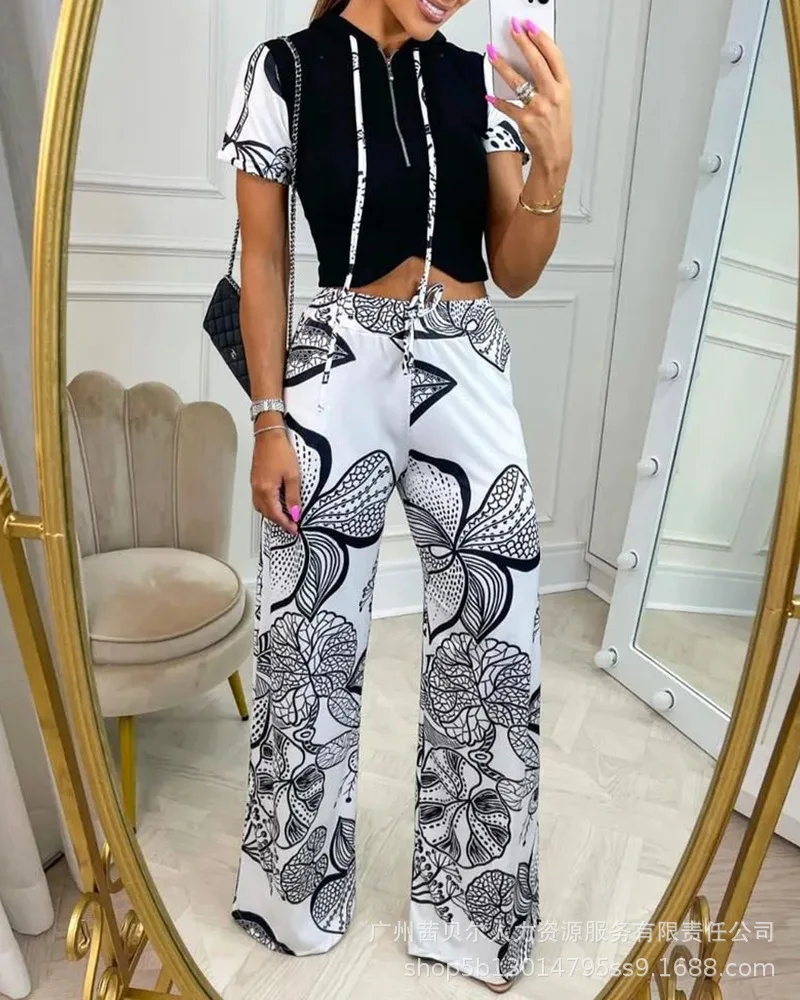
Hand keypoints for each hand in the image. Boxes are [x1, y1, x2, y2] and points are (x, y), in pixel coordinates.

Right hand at [251, 424, 300, 533]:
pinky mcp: (255, 479)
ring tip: (285, 517)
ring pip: (262, 507)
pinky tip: (276, 502)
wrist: (268, 434)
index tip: (294, 529)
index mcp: (266, 490)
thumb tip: (294, 512)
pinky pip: (259, 498)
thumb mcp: (292, 475)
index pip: (276, 514)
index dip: (286, 524)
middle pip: (267, 513)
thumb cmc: (279, 450)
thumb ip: (293, 497)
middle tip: (291, 526)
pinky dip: (268, 505)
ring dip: (272, 514)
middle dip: (279, 521)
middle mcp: (257, 489)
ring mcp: (255, 484)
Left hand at [487, 19, 572, 191]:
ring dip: (502, 66)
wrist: (556, 153)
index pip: (553, 56)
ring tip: (492, 53)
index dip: (541, 38)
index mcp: (564, 87)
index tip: (530, 26)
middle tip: (512, 30)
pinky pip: (507, 107)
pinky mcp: (525, 121)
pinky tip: (489, 95)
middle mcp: (553, 95)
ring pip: (518, 81)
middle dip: (522, 43)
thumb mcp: (561, 99)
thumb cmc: (557, 125)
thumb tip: (530, 59)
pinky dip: (497, 101)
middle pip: (536, 63)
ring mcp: (539, 108)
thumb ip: (550, 80)